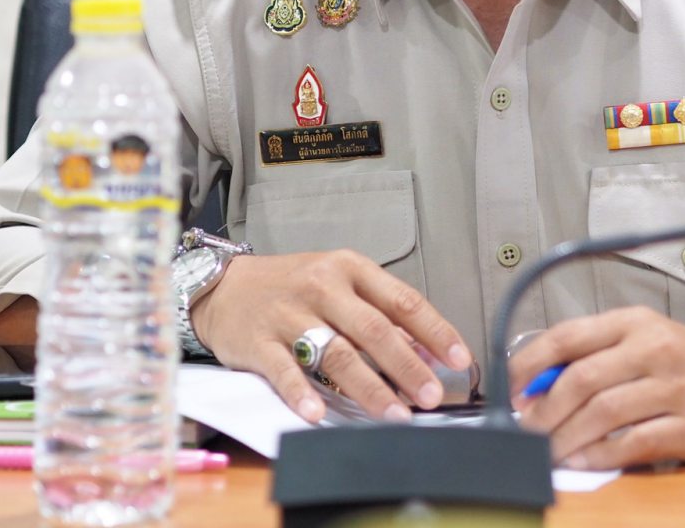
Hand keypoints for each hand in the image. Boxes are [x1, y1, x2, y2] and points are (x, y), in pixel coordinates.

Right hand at [189, 248, 471, 424]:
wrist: (225, 286)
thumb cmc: (293, 286)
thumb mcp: (340, 284)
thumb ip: (380, 313)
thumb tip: (425, 351)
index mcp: (350, 269)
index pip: (403, 300)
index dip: (434, 331)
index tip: (459, 359)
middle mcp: (322, 286)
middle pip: (374, 329)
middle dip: (408, 366)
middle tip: (432, 397)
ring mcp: (289, 314)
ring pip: (336, 353)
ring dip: (370, 387)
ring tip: (395, 415)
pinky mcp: (258, 341)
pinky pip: (284, 370)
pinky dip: (302, 393)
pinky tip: (318, 414)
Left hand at [507, 308, 684, 468]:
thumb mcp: (647, 341)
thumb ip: (597, 355)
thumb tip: (536, 385)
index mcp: (636, 322)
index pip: (568, 336)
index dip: (529, 364)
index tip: (507, 390)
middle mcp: (655, 349)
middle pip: (582, 379)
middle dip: (543, 412)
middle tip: (523, 432)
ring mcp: (676, 388)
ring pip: (603, 414)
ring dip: (565, 439)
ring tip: (546, 452)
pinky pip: (633, 444)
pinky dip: (600, 456)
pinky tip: (583, 461)